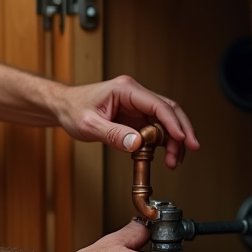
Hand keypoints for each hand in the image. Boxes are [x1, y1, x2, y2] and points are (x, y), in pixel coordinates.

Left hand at [55, 75, 199, 168]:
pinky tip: (165, 156)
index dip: (173, 122)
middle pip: (168, 111)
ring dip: (174, 140)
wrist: (63, 107)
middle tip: (189, 151)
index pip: (157, 104)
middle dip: (182, 131)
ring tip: (174, 161)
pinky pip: (156, 129)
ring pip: (166, 121)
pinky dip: (164, 143)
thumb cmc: (72, 109)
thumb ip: (112, 135)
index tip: (182, 139)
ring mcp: (137, 106)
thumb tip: (137, 143)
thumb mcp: (89, 125)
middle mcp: (135, 95)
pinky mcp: (136, 117)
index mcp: (126, 90)